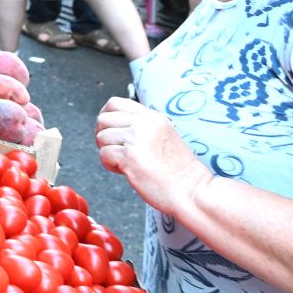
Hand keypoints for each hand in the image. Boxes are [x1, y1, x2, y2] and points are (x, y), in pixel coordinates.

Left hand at [95, 97, 211, 217]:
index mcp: (152, 117)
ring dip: (108, 153)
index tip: (110, 132)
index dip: (106, 118)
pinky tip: (127, 171)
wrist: (191, 189)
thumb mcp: (164, 136)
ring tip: (126, 163)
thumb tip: (113, 127)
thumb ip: (142, 128)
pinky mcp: (129, 157)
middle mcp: (143, 123)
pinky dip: (111, 166)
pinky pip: (104, 155)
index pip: (114, 103)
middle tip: (115, 150)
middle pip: (103, 119)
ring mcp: (136, 139)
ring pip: (101, 138)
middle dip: (103, 136)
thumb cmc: (178, 170)